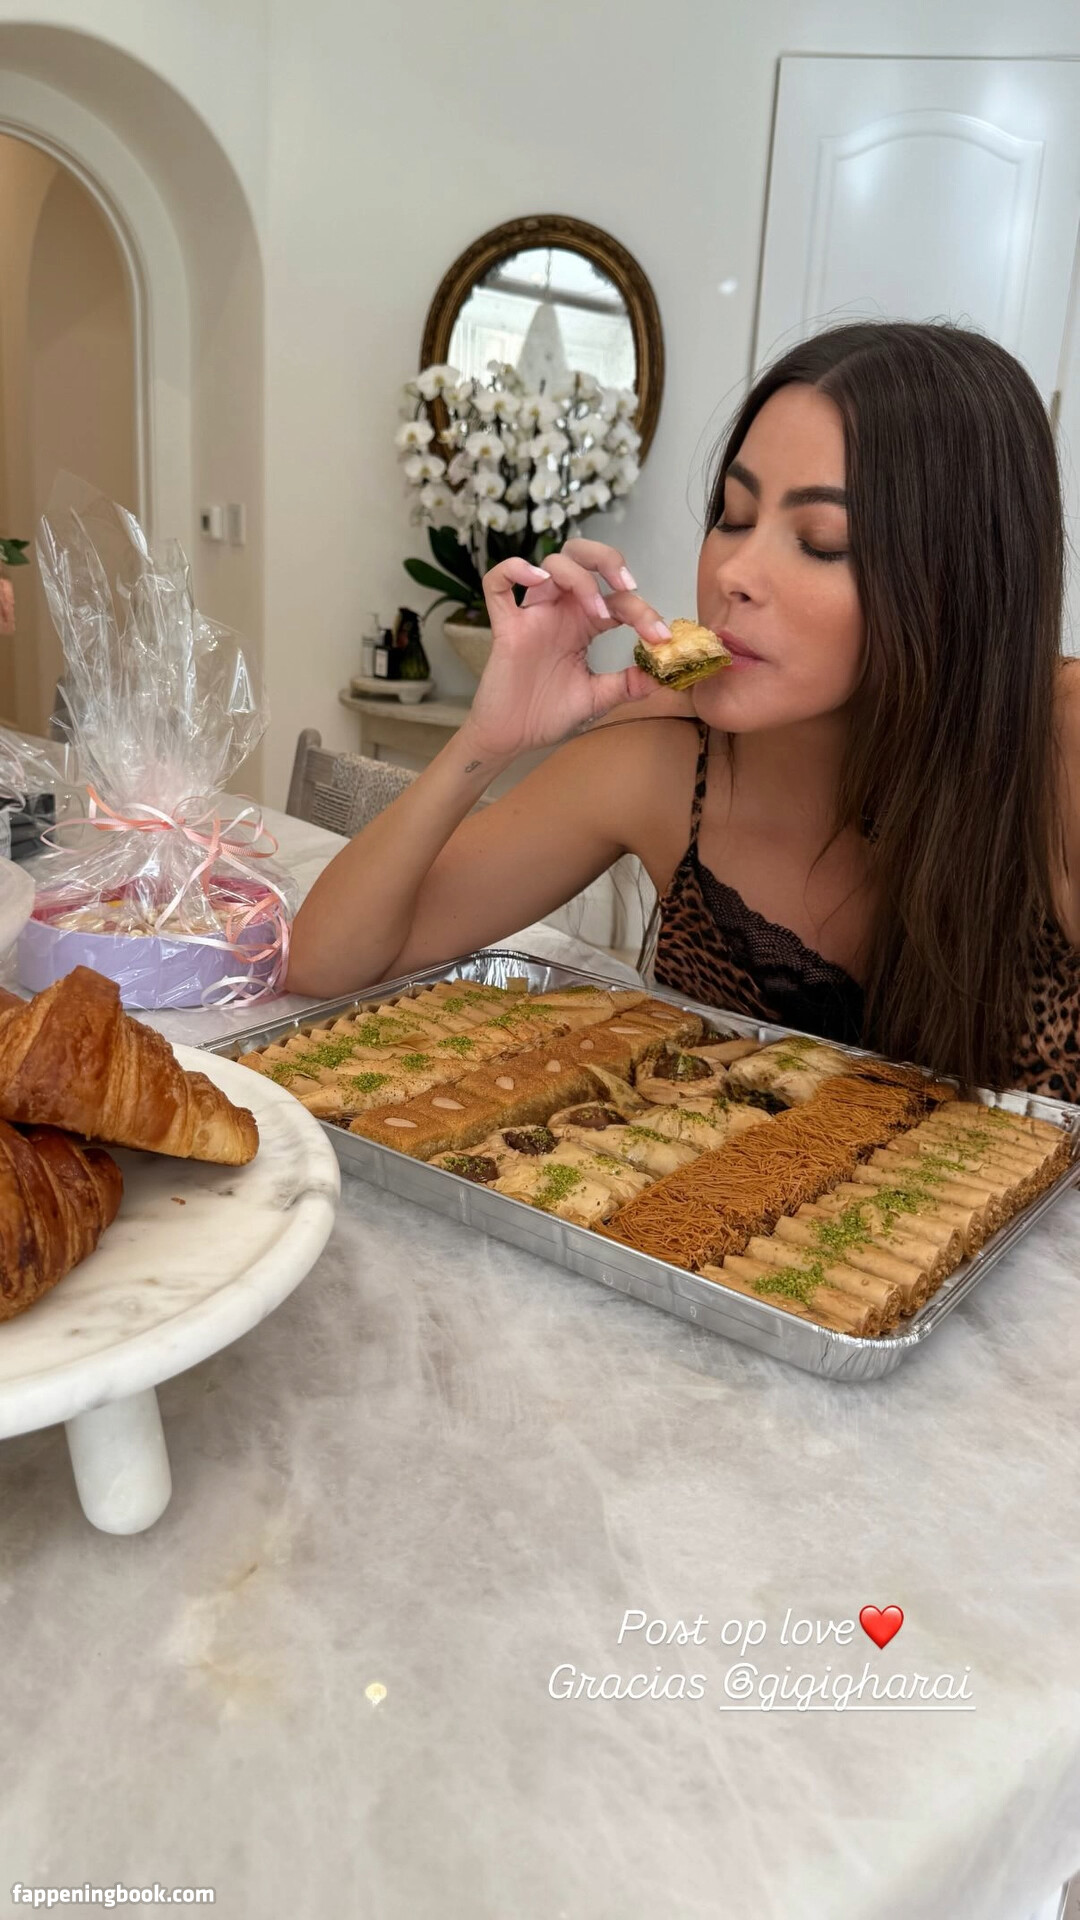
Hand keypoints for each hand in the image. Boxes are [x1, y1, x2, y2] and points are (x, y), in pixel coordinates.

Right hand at [459, 538, 672, 762]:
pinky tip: (536, 580)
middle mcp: (560, 611)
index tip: (660, 637)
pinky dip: (514, 569)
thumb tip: (661, 675)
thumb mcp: (597, 698)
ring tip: (597, 612)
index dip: (643, 612)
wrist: (513, 738)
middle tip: (626, 586)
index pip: (618, 600)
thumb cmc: (548, 714)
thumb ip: (627, 684)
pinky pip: (497, 584)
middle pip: (581, 556)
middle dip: (607, 559)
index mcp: (584, 624)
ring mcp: (532, 615)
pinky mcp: (505, 627)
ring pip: (552, 564)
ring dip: (581, 578)